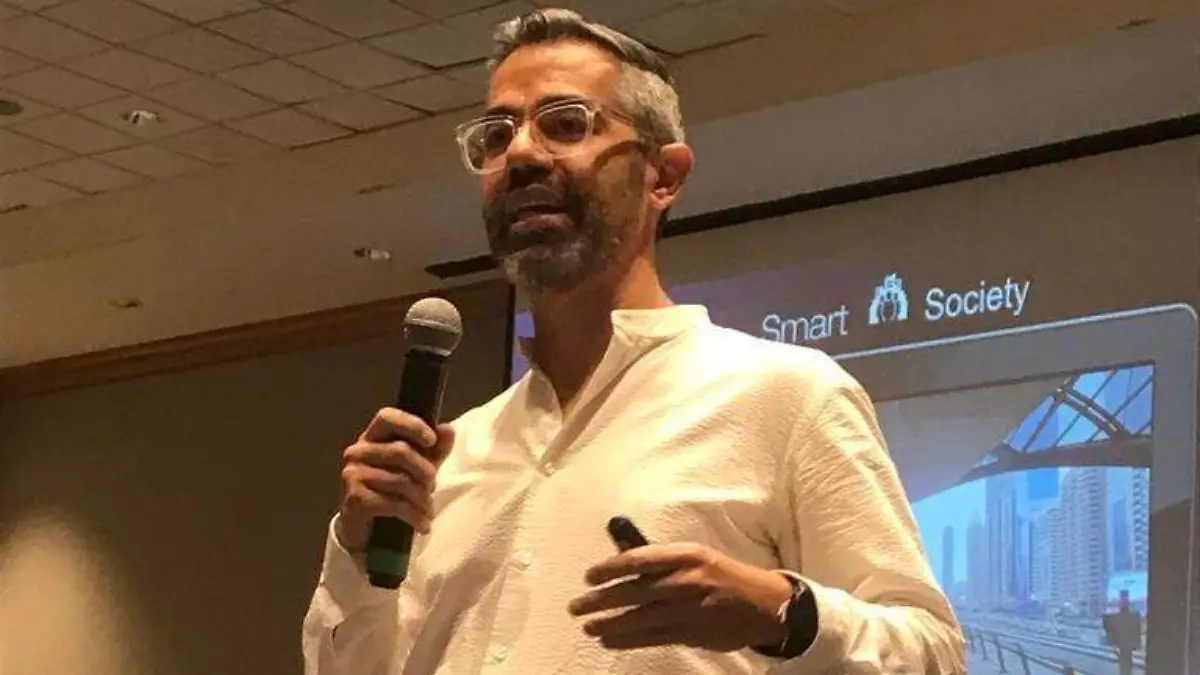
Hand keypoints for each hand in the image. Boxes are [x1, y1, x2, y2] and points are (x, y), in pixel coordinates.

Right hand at [336, 407, 454, 552]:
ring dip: (422, 499)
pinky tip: (422, 524)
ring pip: (401, 481)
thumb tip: (448, 430)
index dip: (412, 425)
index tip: (431, 441)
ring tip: (428, 510)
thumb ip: (434, 450)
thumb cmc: (393, 491)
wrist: (368, 530)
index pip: (387, 417)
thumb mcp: (418, 468)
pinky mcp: (355, 498)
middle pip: (401, 451)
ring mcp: (353, 474)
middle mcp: (357, 452)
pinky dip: (414, 515)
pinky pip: (393, 503)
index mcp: (372, 438)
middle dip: (426, 472)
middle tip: (432, 488)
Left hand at [567, 543, 793, 651]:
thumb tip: (618, 547)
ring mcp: (689, 609)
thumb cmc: (721, 574)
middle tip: (576, 606)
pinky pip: (652, 637)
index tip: (589, 577)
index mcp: (686, 554)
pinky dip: (627, 640)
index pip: (638, 559)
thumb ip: (657, 556)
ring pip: (639, 618)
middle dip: (600, 600)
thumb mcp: (693, 556)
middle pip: (633, 591)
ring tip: (588, 627)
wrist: (763, 604)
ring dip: (609, 624)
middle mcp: (686, 580)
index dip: (609, 568)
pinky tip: (610, 640)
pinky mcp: (692, 633)